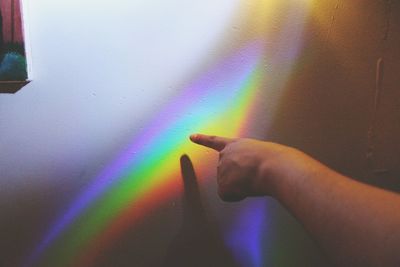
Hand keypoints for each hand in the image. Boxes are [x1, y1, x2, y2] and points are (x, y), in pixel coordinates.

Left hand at [190, 134, 310, 201]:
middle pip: (228, 173)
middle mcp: (225, 155)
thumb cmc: (274, 159)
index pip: (216, 141)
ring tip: (254, 178)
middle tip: (254, 175)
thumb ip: (249, 160)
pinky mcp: (222, 184)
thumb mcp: (260, 152)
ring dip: (242, 186)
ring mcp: (221, 169)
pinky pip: (230, 196)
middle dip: (239, 178)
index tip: (192, 136)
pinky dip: (239, 196)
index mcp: (236, 145)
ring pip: (231, 186)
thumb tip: (252, 176)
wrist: (272, 166)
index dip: (203, 139)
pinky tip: (248, 188)